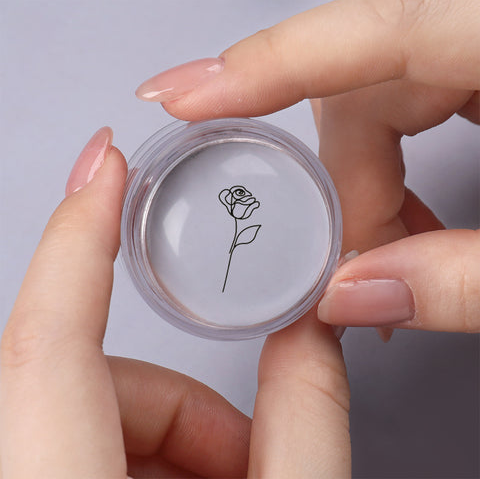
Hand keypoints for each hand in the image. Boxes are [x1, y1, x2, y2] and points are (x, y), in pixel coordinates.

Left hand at [0, 128, 349, 477]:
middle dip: (180, 399)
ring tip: (228, 474)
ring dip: (171, 430)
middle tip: (246, 445)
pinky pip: (77, 431)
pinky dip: (150, 449)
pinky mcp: (40, 478)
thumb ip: (305, 416)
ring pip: (84, 403)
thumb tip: (314, 326)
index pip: (47, 343)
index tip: (105, 164)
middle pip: (81, 376)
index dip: (78, 237)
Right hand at [136, 0, 479, 334]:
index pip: (369, 32)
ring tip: (377, 254)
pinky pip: (406, 99)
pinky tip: (400, 218)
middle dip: (334, 183)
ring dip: (359, 180)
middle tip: (337, 267)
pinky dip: (387, 162)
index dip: (263, 68)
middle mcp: (477, 26)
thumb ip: (460, 281)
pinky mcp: (473, 62)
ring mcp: (472, 39)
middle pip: (358, 87)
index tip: (183, 99)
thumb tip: (355, 301)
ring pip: (375, 95)